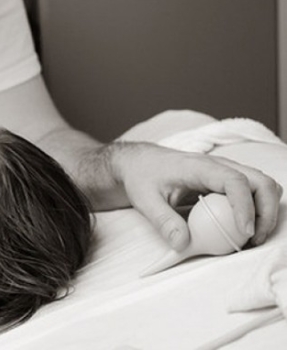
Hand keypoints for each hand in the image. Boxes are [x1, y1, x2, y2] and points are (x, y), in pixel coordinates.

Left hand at [112, 141, 283, 249]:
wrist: (140, 163)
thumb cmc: (142, 176)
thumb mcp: (144, 199)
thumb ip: (162, 221)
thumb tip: (182, 244)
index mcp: (199, 167)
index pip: (234, 181)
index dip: (244, 207)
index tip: (245, 232)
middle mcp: (219, 165)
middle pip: (260, 181)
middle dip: (266, 211)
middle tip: (253, 239)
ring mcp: (226, 171)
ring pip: (263, 185)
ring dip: (266, 211)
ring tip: (251, 237)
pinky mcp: (228, 180)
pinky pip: (254, 191)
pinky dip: (259, 209)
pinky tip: (243, 229)